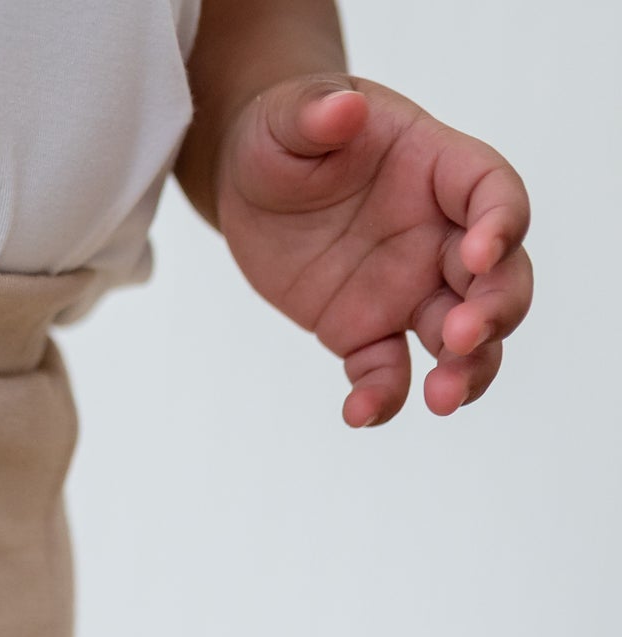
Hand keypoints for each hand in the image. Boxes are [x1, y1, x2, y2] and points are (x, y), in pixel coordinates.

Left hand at [216, 75, 533, 426]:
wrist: (250, 184)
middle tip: (462, 339)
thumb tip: (341, 109)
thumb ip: (316, 113)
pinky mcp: (364, 330)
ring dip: (465, 371)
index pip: (494, 193)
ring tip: (441, 400)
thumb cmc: (283, 136)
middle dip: (494, 311)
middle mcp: (438, 234)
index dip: (500, 224)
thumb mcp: (288, 116)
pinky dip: (382, 396)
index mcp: (439, 169)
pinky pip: (386, 371)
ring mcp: (407, 288)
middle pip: (498, 278)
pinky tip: (360, 414)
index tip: (480, 252)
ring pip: (460, 339)